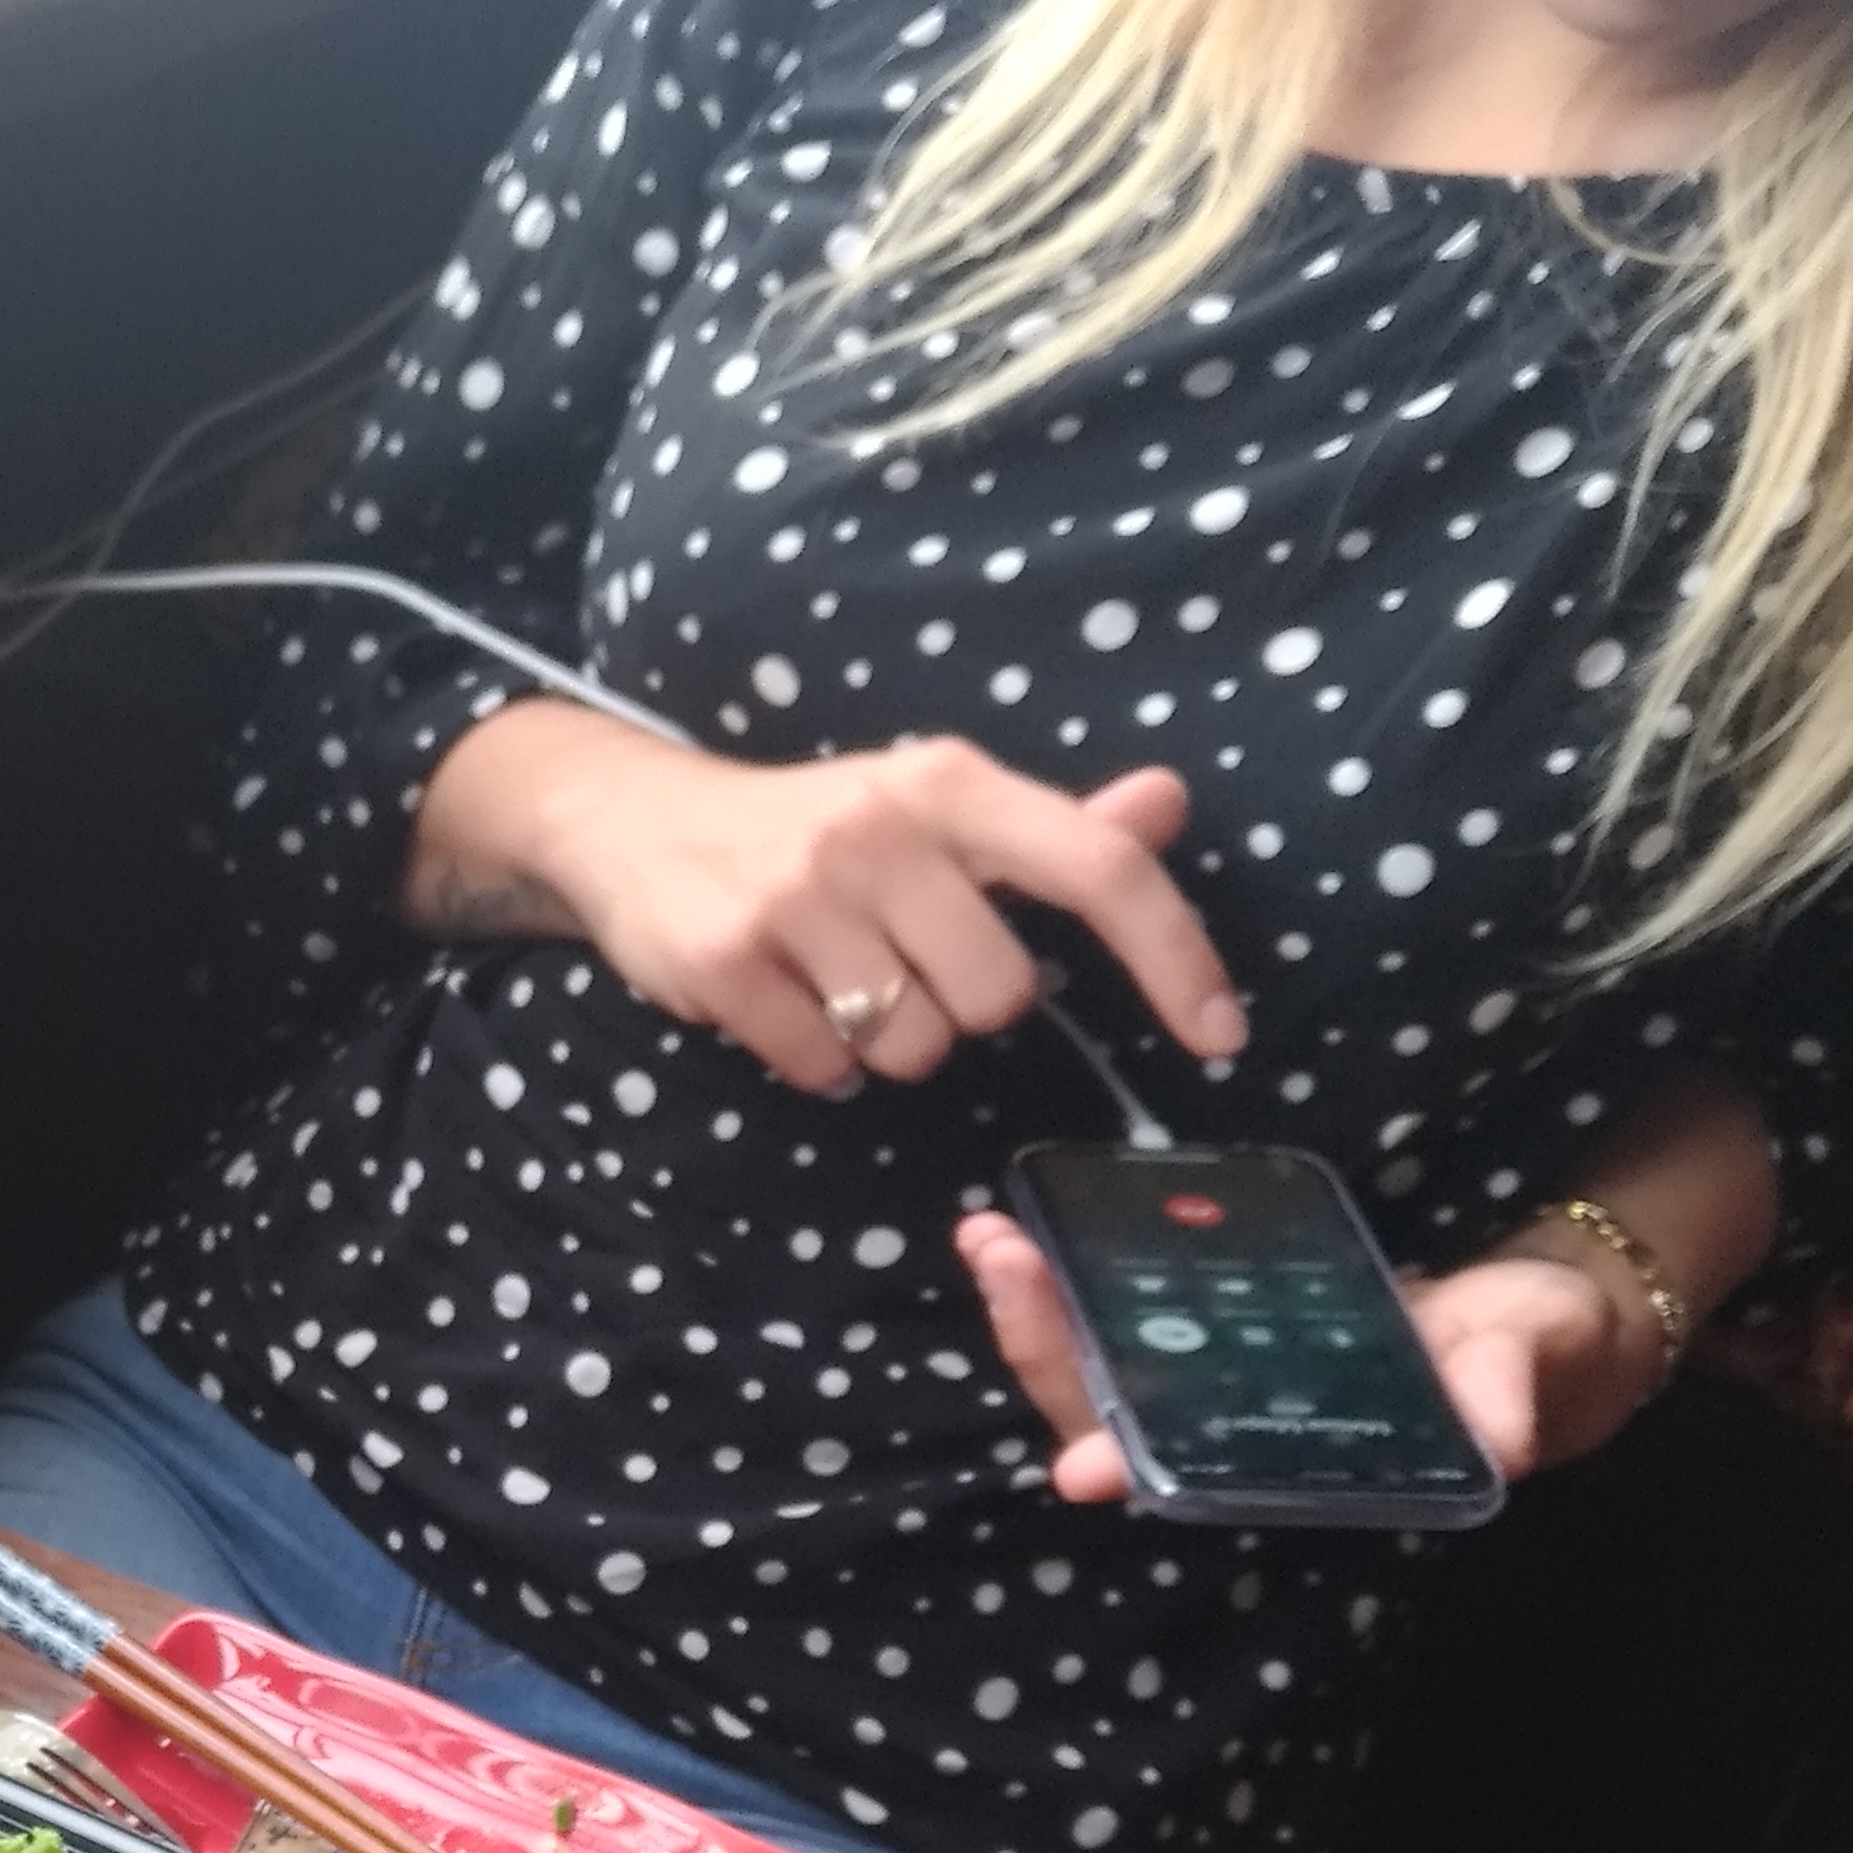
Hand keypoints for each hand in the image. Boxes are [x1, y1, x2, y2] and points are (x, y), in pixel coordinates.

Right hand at [407, 710, 1246, 1096]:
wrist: (631, 818)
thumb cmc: (814, 826)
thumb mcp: (934, 807)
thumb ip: (1057, 827)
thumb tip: (1169, 801)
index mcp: (950, 783)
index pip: (1099, 869)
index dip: (1175, 957)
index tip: (1221, 1035)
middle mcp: (879, 828)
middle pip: (1000, 995)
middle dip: (962, 1006)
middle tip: (903, 964)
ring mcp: (796, 894)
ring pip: (913, 1044)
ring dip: (887, 1041)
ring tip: (838, 982)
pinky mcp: (727, 959)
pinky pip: (825, 1069)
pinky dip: (815, 1059)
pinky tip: (784, 1002)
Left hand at [953, 1213, 1663, 1502]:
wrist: (1535, 1323)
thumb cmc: (1535, 1352)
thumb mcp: (1533, 1356)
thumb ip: (1510, 1384)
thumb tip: (1501, 1437)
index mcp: (1307, 1462)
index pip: (1201, 1477)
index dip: (1138, 1471)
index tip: (1076, 1469)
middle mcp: (1244, 1430)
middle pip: (1118, 1412)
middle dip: (1048, 1349)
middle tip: (999, 1259)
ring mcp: (1222, 1377)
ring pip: (1102, 1361)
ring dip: (1039, 1305)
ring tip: (987, 1234)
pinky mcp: (1218, 1320)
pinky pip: (1127, 1304)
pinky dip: (1074, 1270)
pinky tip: (1028, 1220)